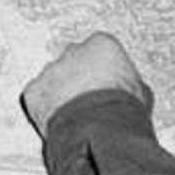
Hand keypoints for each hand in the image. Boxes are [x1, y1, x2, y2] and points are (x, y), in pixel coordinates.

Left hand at [21, 32, 150, 136]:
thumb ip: (128, 81)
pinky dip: (44, 109)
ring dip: (61, 94)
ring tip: (76, 118)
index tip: (106, 88)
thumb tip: (132, 90)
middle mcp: (72, 50)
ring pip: (54, 79)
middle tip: (89, 103)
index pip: (99, 52)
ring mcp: (51, 69)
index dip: (104, 74)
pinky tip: (60, 122)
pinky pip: (37, 97)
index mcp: (102, 44)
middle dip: (79, 79)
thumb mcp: (140, 93)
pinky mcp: (34, 90)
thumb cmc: (125, 112)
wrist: (101, 130)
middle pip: (74, 62)